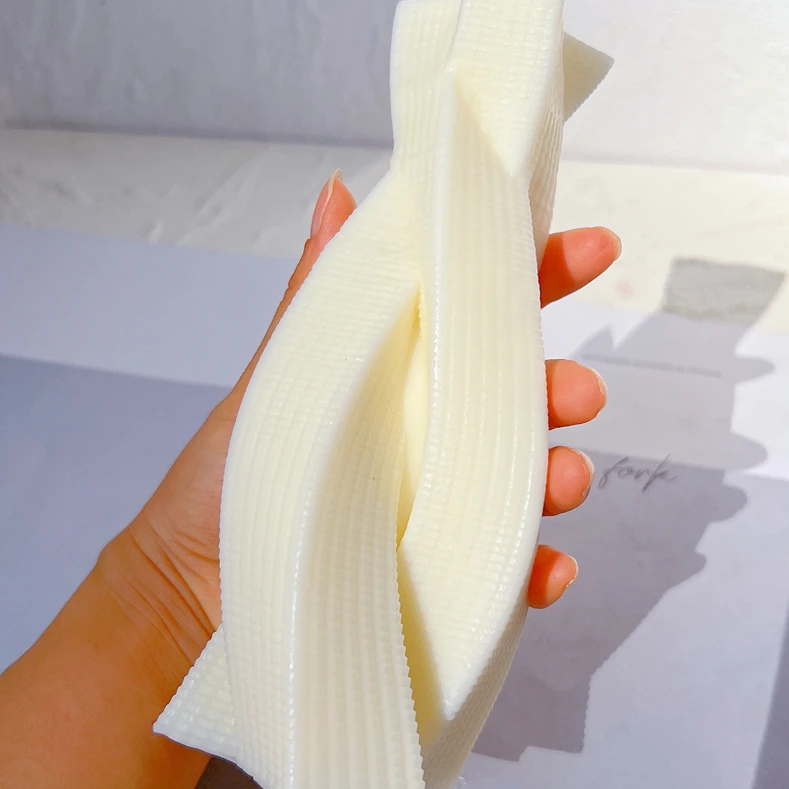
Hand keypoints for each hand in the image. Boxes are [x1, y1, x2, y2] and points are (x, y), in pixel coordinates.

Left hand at [100, 173, 619, 667]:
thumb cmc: (231, 480)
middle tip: (578, 393)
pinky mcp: (444, 581)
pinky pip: (506, 573)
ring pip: (526, 484)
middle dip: (563, 389)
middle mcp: (431, 438)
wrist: (193, 597)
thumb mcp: (279, 380)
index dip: (537, 276)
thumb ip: (319, 295)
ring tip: (563, 482)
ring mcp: (443, 509)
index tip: (594, 249)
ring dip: (560, 477)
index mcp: (399, 376)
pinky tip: (547, 570)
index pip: (477, 315)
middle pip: (520, 401)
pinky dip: (538, 571)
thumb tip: (337, 192)